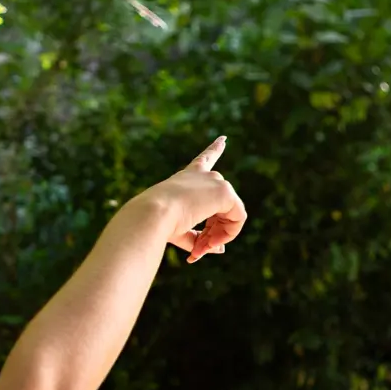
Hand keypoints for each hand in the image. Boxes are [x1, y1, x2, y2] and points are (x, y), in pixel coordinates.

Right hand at [128, 136, 246, 263]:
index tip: (224, 139)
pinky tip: (213, 242)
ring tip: (202, 248)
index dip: (215, 149)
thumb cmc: (158, 225)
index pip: (204, 160)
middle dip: (214, 232)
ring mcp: (215, 181)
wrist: (152, 216)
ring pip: (230, 215)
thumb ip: (198, 238)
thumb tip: (220, 249)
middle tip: (198, 250)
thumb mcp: (178, 231)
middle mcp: (203, 175)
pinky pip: (238, 219)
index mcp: (186, 178)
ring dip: (219, 236)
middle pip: (222, 206)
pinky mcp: (224, 191)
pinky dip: (228, 235)